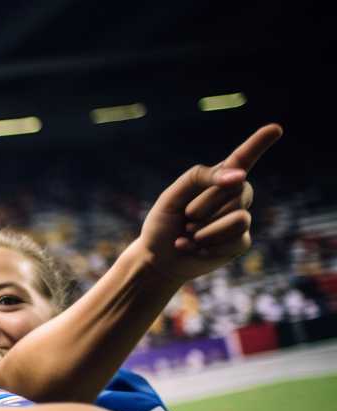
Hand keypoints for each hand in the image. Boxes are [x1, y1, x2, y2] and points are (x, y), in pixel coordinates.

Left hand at [133, 124, 281, 282]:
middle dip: (203, 206)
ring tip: (190, 234)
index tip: (275, 128)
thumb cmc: (163, 224)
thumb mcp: (172, 195)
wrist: (158, 259)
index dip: (259, 143)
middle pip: (236, 189)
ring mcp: (240, 218)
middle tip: (185, 218)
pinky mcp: (241, 241)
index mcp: (217, 180)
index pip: (242, 158)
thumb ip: (200, 177)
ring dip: (206, 229)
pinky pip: (236, 237)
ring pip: (239, 217)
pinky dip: (209, 244)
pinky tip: (195, 247)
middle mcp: (234, 196)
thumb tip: (240, 176)